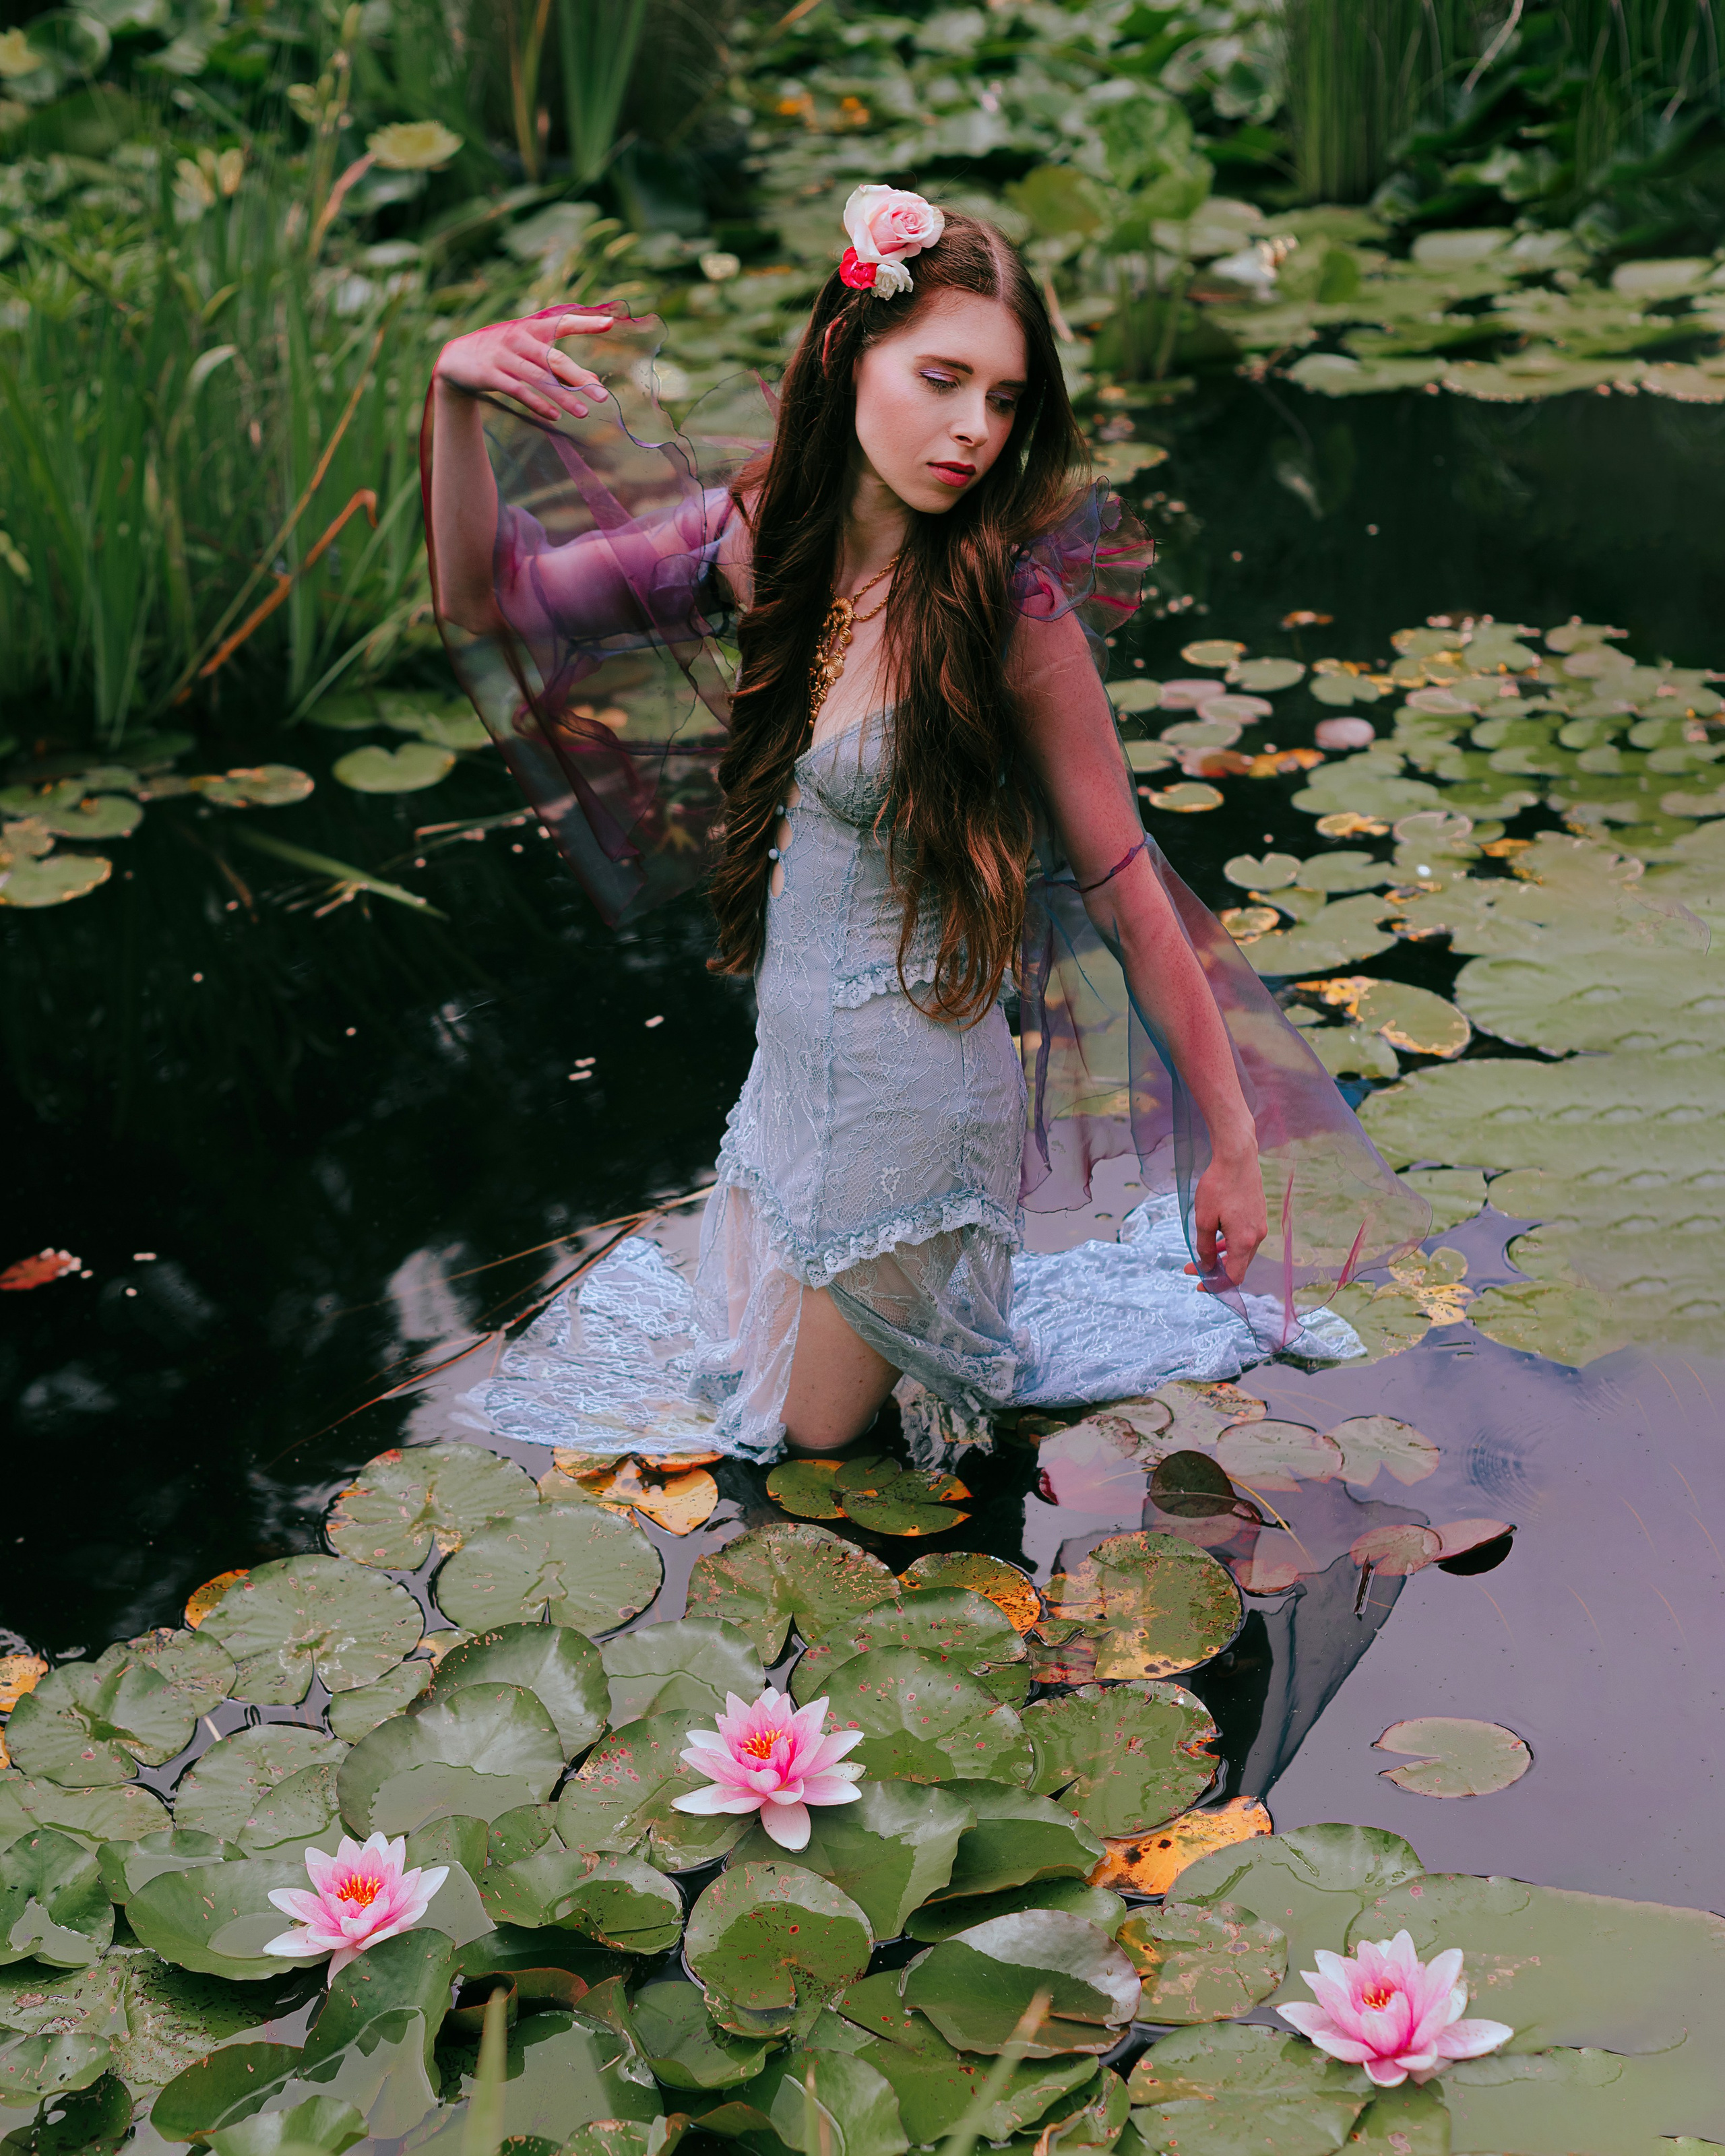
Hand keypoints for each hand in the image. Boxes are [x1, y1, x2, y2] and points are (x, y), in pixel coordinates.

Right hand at [432, 308, 614, 425]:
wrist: (456, 359)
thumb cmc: (503, 354)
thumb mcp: (529, 351)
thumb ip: (558, 363)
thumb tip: (593, 381)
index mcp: (531, 328)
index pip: (562, 323)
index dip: (585, 323)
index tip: (609, 323)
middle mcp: (519, 339)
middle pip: (554, 359)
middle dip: (579, 377)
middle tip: (601, 395)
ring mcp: (503, 356)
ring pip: (538, 378)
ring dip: (562, 397)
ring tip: (583, 413)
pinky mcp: (490, 373)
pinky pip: (518, 390)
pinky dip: (537, 403)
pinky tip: (554, 416)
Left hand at [1183, 1143, 1266, 1290]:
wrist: (1237, 1158)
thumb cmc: (1218, 1187)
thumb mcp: (1203, 1220)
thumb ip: (1205, 1247)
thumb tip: (1206, 1265)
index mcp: (1244, 1241)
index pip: (1234, 1276)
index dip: (1217, 1285)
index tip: (1199, 1284)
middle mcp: (1257, 1236)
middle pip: (1238, 1265)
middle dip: (1215, 1271)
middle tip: (1192, 1268)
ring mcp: (1260, 1226)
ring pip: (1241, 1252)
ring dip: (1221, 1257)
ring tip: (1200, 1255)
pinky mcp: (1258, 1215)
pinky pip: (1244, 1238)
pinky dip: (1229, 1244)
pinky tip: (1216, 1239)